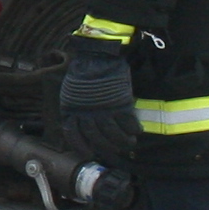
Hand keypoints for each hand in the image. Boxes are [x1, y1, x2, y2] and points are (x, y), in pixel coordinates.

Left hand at [53, 46, 142, 167]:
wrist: (97, 55)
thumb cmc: (84, 71)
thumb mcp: (71, 92)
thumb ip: (76, 109)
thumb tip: (83, 124)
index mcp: (71, 110)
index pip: (74, 136)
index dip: (82, 147)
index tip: (90, 154)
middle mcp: (86, 114)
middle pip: (97, 139)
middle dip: (108, 147)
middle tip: (116, 150)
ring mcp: (103, 110)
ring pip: (113, 134)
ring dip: (123, 141)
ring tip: (130, 143)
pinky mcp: (119, 104)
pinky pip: (127, 123)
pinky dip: (133, 129)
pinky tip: (137, 130)